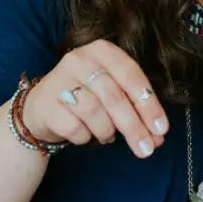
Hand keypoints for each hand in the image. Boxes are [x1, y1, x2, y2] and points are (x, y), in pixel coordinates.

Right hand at [22, 40, 168, 158]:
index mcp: (102, 51)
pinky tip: (84, 134)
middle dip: (134, 127)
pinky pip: (75, 128)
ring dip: (106, 131)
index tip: (161, 129)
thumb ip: (137, 111)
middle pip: (114, 97)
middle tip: (146, 150)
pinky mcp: (46, 103)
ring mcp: (59, 80)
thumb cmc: (85, 97)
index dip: (149, 104)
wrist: (41, 108)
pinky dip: (85, 137)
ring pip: (95, 113)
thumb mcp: (113, 93)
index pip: (131, 75)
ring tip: (106, 135)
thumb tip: (157, 137)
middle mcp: (79, 59)